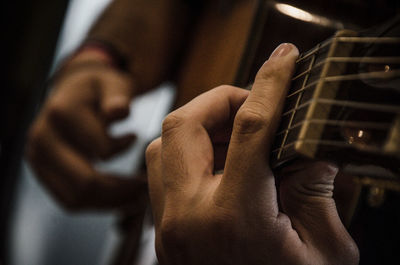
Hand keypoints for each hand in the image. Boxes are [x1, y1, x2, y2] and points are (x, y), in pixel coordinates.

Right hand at [27, 48, 146, 210]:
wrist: (75, 90)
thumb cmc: (102, 88)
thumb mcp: (114, 84)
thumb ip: (117, 96)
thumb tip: (119, 111)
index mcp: (62, 113)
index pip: (102, 152)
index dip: (130, 157)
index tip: (152, 164)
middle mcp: (42, 137)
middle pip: (84, 184)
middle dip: (121, 192)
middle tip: (146, 191)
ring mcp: (37, 156)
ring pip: (74, 199)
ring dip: (110, 203)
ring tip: (136, 196)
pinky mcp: (41, 170)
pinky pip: (68, 200)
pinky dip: (96, 204)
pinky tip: (120, 196)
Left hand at [145, 43, 358, 264]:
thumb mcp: (324, 253)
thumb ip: (317, 194)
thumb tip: (311, 151)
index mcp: (235, 221)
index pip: (252, 129)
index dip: (271, 85)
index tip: (283, 61)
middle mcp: (188, 219)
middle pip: (183, 125)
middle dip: (220, 100)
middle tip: (253, 105)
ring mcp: (168, 227)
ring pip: (163, 145)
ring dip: (199, 125)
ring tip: (237, 133)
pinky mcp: (163, 232)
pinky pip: (162, 172)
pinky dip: (188, 152)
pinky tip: (220, 161)